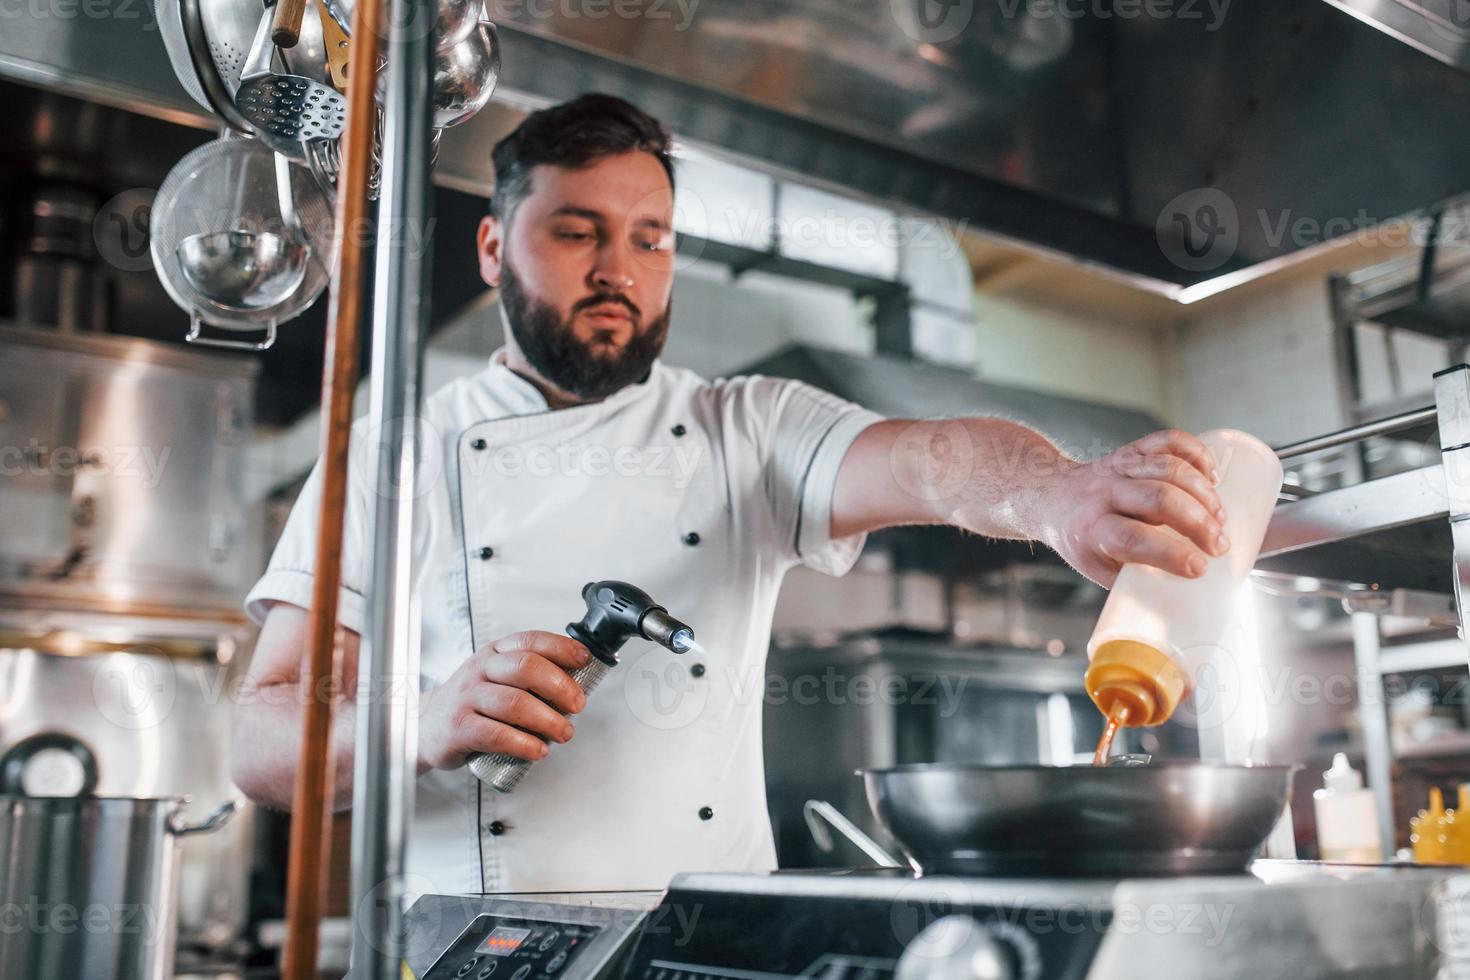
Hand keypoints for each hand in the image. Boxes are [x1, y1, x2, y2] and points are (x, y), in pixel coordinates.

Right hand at [417, 630, 591, 771]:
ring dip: (548, 720)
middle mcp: (480, 669)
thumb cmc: (473, 703)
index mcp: (494, 652)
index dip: (561, 648)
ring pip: (515, 703)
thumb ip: (530, 676)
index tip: (584, 660)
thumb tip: (578, 686)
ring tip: (564, 732)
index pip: (531, 641)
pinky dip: (524, 744)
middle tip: (577, 705)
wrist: (427, 727)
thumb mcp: (497, 678)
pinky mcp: (460, 727)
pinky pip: (497, 734)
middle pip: (526, 668)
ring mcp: (467, 697)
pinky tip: (539, 750)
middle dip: (560, 686)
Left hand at [1036, 429, 1227, 587]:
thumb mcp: (1099, 568)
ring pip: (1167, 467)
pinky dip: (1196, 453)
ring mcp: (1119, 467)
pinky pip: (1168, 441)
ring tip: (1220, 516)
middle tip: (1219, 543)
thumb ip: (1137, 579)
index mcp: (1091, 530)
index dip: (1169, 554)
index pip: (1131, 539)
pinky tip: (1212, 474)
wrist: (1053, 497)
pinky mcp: (1132, 450)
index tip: (1200, 568)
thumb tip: (1185, 598)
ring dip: (1203, 492)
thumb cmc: (1083, 542)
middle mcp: (1103, 493)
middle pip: (1157, 498)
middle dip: (1197, 522)